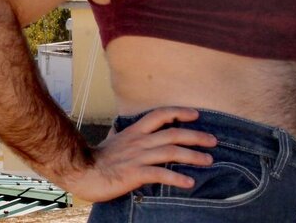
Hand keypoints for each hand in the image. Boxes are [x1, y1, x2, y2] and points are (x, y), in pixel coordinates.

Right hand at [59, 107, 217, 201]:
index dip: (179, 113)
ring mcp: (138, 157)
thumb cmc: (96, 159)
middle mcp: (139, 141)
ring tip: (208, 161)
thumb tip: (121, 128)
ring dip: (192, 156)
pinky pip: (160, 174)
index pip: (160, 115)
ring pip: (171, 152)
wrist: (81, 171)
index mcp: (134, 132)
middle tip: (213, 140)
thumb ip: (122, 135)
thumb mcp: (112, 141)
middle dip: (196, 136)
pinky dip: (177, 178)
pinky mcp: (135, 174)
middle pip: (173, 133)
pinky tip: (189, 183)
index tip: (196, 114)